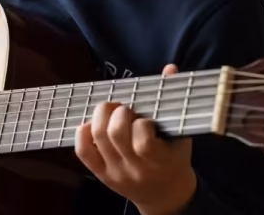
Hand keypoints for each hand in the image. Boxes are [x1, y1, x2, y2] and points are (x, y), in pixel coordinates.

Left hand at [74, 64, 196, 214]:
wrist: (165, 195)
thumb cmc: (174, 159)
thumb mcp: (181, 135)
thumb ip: (174, 102)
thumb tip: (170, 69)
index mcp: (160, 161)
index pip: (143, 142)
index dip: (141, 123)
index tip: (145, 117)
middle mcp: (135, 169)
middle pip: (114, 134)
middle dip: (118, 112)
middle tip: (125, 108)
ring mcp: (115, 173)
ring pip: (97, 138)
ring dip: (101, 116)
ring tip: (111, 111)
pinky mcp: (101, 174)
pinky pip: (83, 151)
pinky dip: (83, 132)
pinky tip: (93, 124)